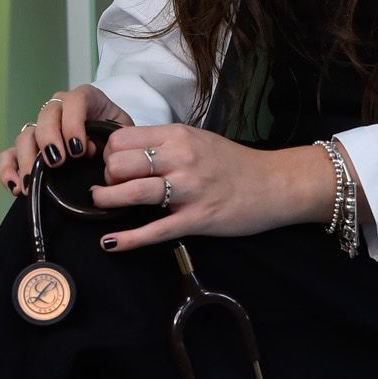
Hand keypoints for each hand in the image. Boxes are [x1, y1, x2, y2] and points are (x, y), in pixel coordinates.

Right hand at [0, 84, 133, 196]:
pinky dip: (8, 168)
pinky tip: (16, 187)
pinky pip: (10, 153)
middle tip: (57, 163)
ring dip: (27, 159)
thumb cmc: (120, 138)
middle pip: (46, 116)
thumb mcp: (125, 134)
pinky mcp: (30, 148)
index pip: (74, 102)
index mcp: (84, 99)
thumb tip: (95, 152)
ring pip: (26, 135)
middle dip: (49, 140)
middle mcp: (59, 109)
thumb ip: (114, 139)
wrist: (115, 148)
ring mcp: (42, 128)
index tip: (80, 150)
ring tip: (32, 183)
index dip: (73, 124)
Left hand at [88, 126, 332, 251]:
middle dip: (108, 177)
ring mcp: (189, 190)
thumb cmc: (235, 164)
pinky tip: (109, 243)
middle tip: (114, 186)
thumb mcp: (198, 140)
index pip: (122, 139)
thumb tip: (129, 153)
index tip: (115, 166)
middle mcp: (181, 158)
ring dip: (107, 201)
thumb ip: (166, 144)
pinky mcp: (196, 219)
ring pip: (131, 193)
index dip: (110, 154)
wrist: (275, 184)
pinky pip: (154, 231)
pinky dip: (127, 239)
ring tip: (102, 204)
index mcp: (178, 136)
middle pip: (119, 164)